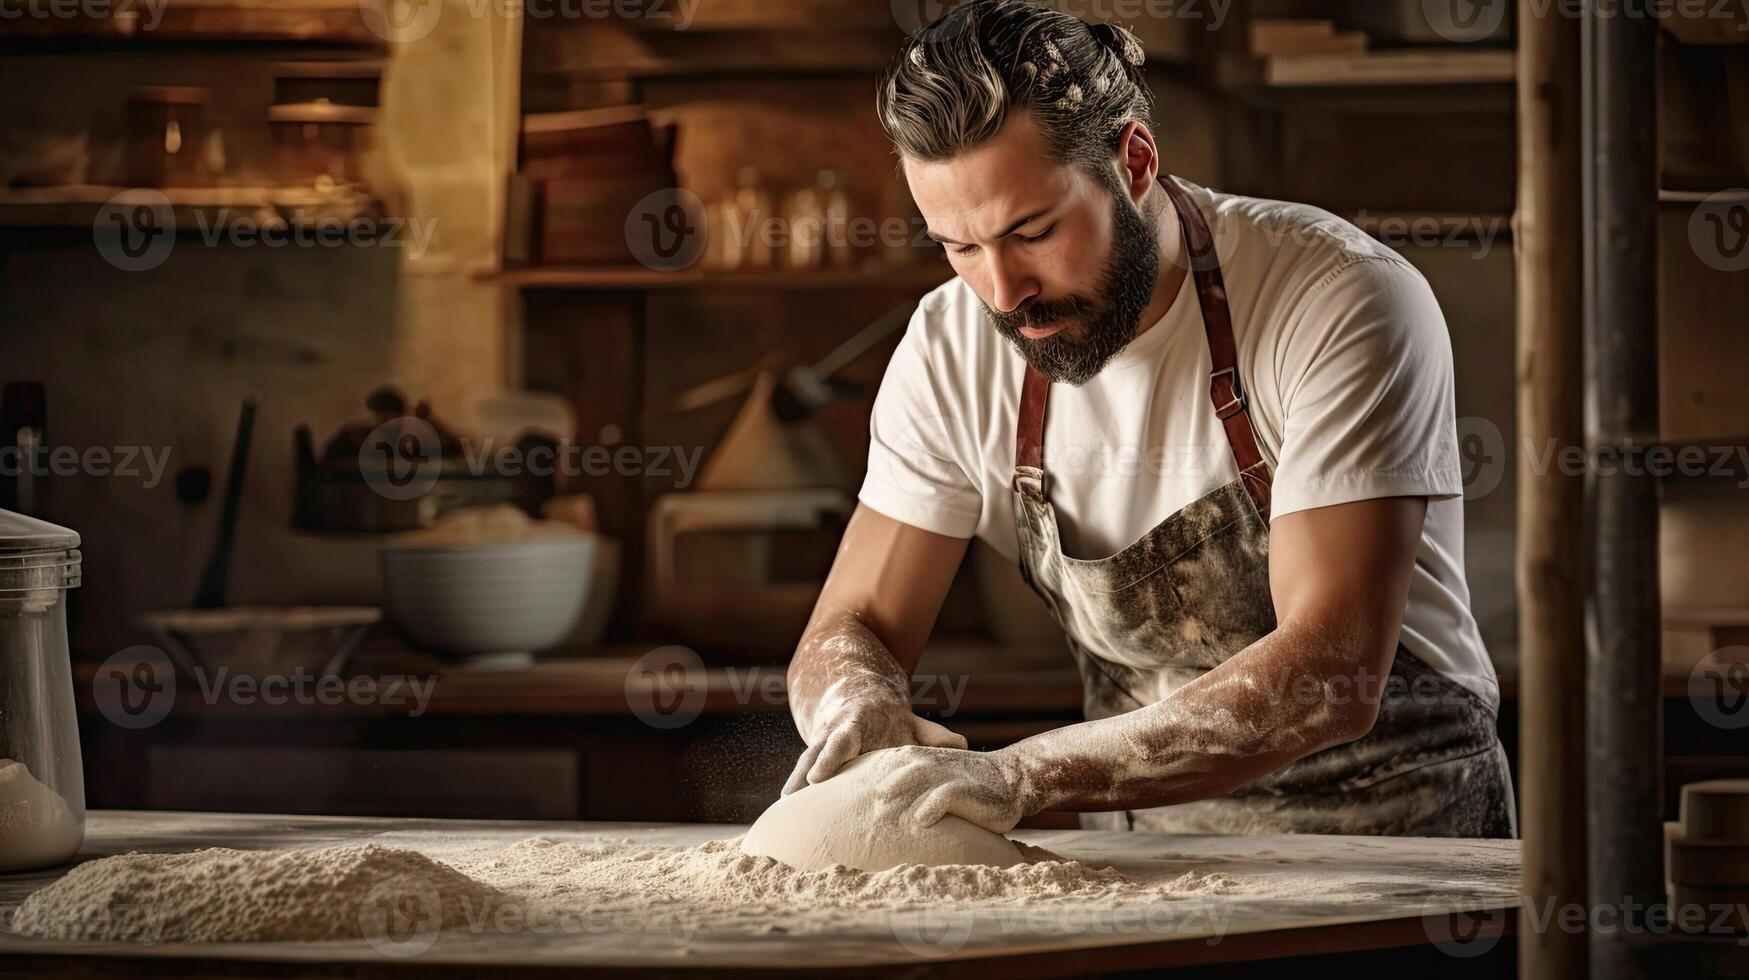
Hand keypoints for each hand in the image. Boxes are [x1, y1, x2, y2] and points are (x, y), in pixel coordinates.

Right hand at [783, 694, 964, 795]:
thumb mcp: (912, 723)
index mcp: (854, 724)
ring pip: (804, 766)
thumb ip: (933, 736)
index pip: (841, 739)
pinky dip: (796, 794)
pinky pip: (803, 778)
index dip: (830, 757)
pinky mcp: (815, 763)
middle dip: (803, 776)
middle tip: (791, 797)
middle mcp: (832, 736)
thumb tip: (963, 746)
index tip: (818, 776)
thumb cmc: (892, 720)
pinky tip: (786, 819)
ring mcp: (820, 749)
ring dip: (795, 787)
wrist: (858, 700)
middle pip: (814, 755)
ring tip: (783, 812)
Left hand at [867, 744, 1029, 834]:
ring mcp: (950, 774)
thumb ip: (916, 790)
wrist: (1013, 780)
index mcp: (923, 760)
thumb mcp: (941, 782)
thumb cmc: (971, 787)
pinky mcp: (967, 789)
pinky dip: (932, 807)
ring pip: (918, 776)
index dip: (869, 773)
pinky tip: (921, 822)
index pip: (889, 762)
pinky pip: (946, 795)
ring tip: (881, 809)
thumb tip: (881, 810)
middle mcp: (933, 763)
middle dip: (875, 784)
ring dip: (898, 791)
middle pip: (897, 768)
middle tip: (854, 805)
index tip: (846, 791)